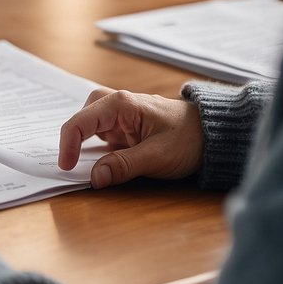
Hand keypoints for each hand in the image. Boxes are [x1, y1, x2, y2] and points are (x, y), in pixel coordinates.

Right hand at [59, 88, 203, 188]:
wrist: (215, 134)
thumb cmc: (190, 139)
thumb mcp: (157, 157)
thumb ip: (123, 166)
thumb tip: (94, 178)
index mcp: (121, 105)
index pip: (81, 122)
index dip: (68, 145)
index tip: (66, 168)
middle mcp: (118, 105)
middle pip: (82, 116)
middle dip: (72, 138)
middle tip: (69, 162)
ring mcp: (123, 116)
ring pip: (90, 123)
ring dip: (83, 140)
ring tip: (79, 160)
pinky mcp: (128, 128)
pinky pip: (103, 133)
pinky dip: (95, 145)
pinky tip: (96, 159)